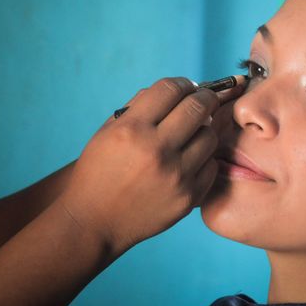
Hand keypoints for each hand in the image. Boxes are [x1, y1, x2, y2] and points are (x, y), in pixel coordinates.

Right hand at [58, 77, 238, 256]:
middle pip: (198, 106)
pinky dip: (203, 158)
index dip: (184, 83)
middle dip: (205, 97)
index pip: (171, 88)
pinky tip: (191, 159)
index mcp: (131, 129)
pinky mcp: (188, 197)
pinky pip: (211, 164)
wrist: (94, 222)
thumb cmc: (99, 172)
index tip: (187, 87)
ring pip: (209, 135)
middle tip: (204, 100)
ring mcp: (175, 175)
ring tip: (192, 134)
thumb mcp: (107, 132)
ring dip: (204, 129)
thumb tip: (179, 89)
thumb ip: (140, 106)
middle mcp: (155, 149)